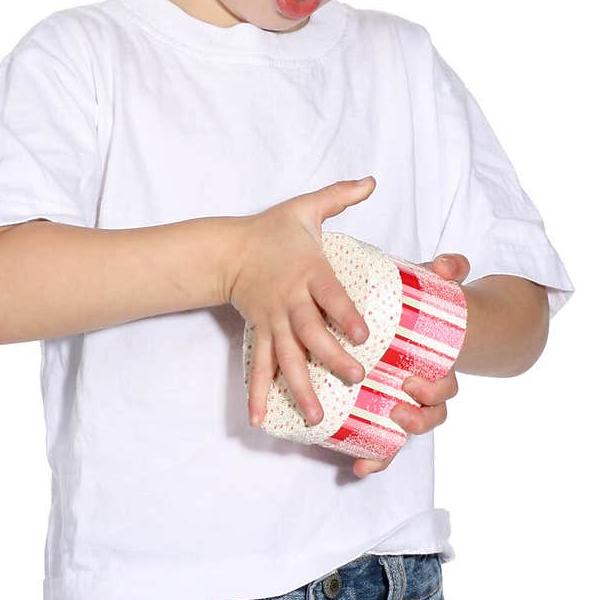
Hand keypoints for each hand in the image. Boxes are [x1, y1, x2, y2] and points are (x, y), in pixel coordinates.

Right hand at [227, 177, 377, 427]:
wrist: (228, 249)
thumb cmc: (272, 231)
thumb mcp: (305, 208)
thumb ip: (340, 195)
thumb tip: (372, 180)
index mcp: (308, 271)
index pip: (330, 295)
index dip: (345, 315)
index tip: (363, 336)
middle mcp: (291, 300)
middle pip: (312, 333)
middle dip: (332, 358)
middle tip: (355, 378)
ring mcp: (273, 321)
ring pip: (288, 358)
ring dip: (300, 387)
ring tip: (315, 417)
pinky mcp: (260, 334)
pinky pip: (261, 366)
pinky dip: (259, 393)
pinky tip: (260, 419)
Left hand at [352, 252, 468, 478]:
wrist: (420, 326)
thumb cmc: (424, 309)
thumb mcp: (435, 288)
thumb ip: (447, 272)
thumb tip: (452, 265)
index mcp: (436, 365)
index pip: (445, 386)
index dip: (435, 391)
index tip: (414, 384)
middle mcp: (422, 391)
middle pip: (430, 415)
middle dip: (418, 417)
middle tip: (398, 406)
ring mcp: (401, 404)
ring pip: (405, 434)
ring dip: (395, 445)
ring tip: (377, 442)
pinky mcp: (379, 414)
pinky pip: (381, 445)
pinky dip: (374, 460)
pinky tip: (357, 468)